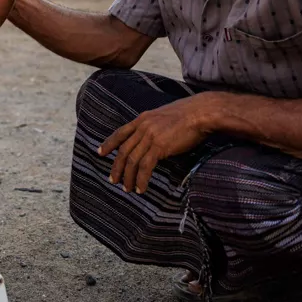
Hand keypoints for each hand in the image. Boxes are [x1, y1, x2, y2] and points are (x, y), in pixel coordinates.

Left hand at [99, 95, 213, 193]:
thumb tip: (152, 140)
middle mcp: (143, 127)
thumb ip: (154, 126)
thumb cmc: (188, 115)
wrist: (201, 112)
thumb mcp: (164, 116)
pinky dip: (141, 180)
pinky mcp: (159, 146)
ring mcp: (150, 136)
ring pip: (132, 161)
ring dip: (128, 177)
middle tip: (113, 180)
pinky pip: (145, 167)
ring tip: (127, 188)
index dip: (109, 143)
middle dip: (116, 167)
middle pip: (123, 150)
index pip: (120, 132)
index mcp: (143, 119)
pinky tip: (141, 189)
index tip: (100, 153)